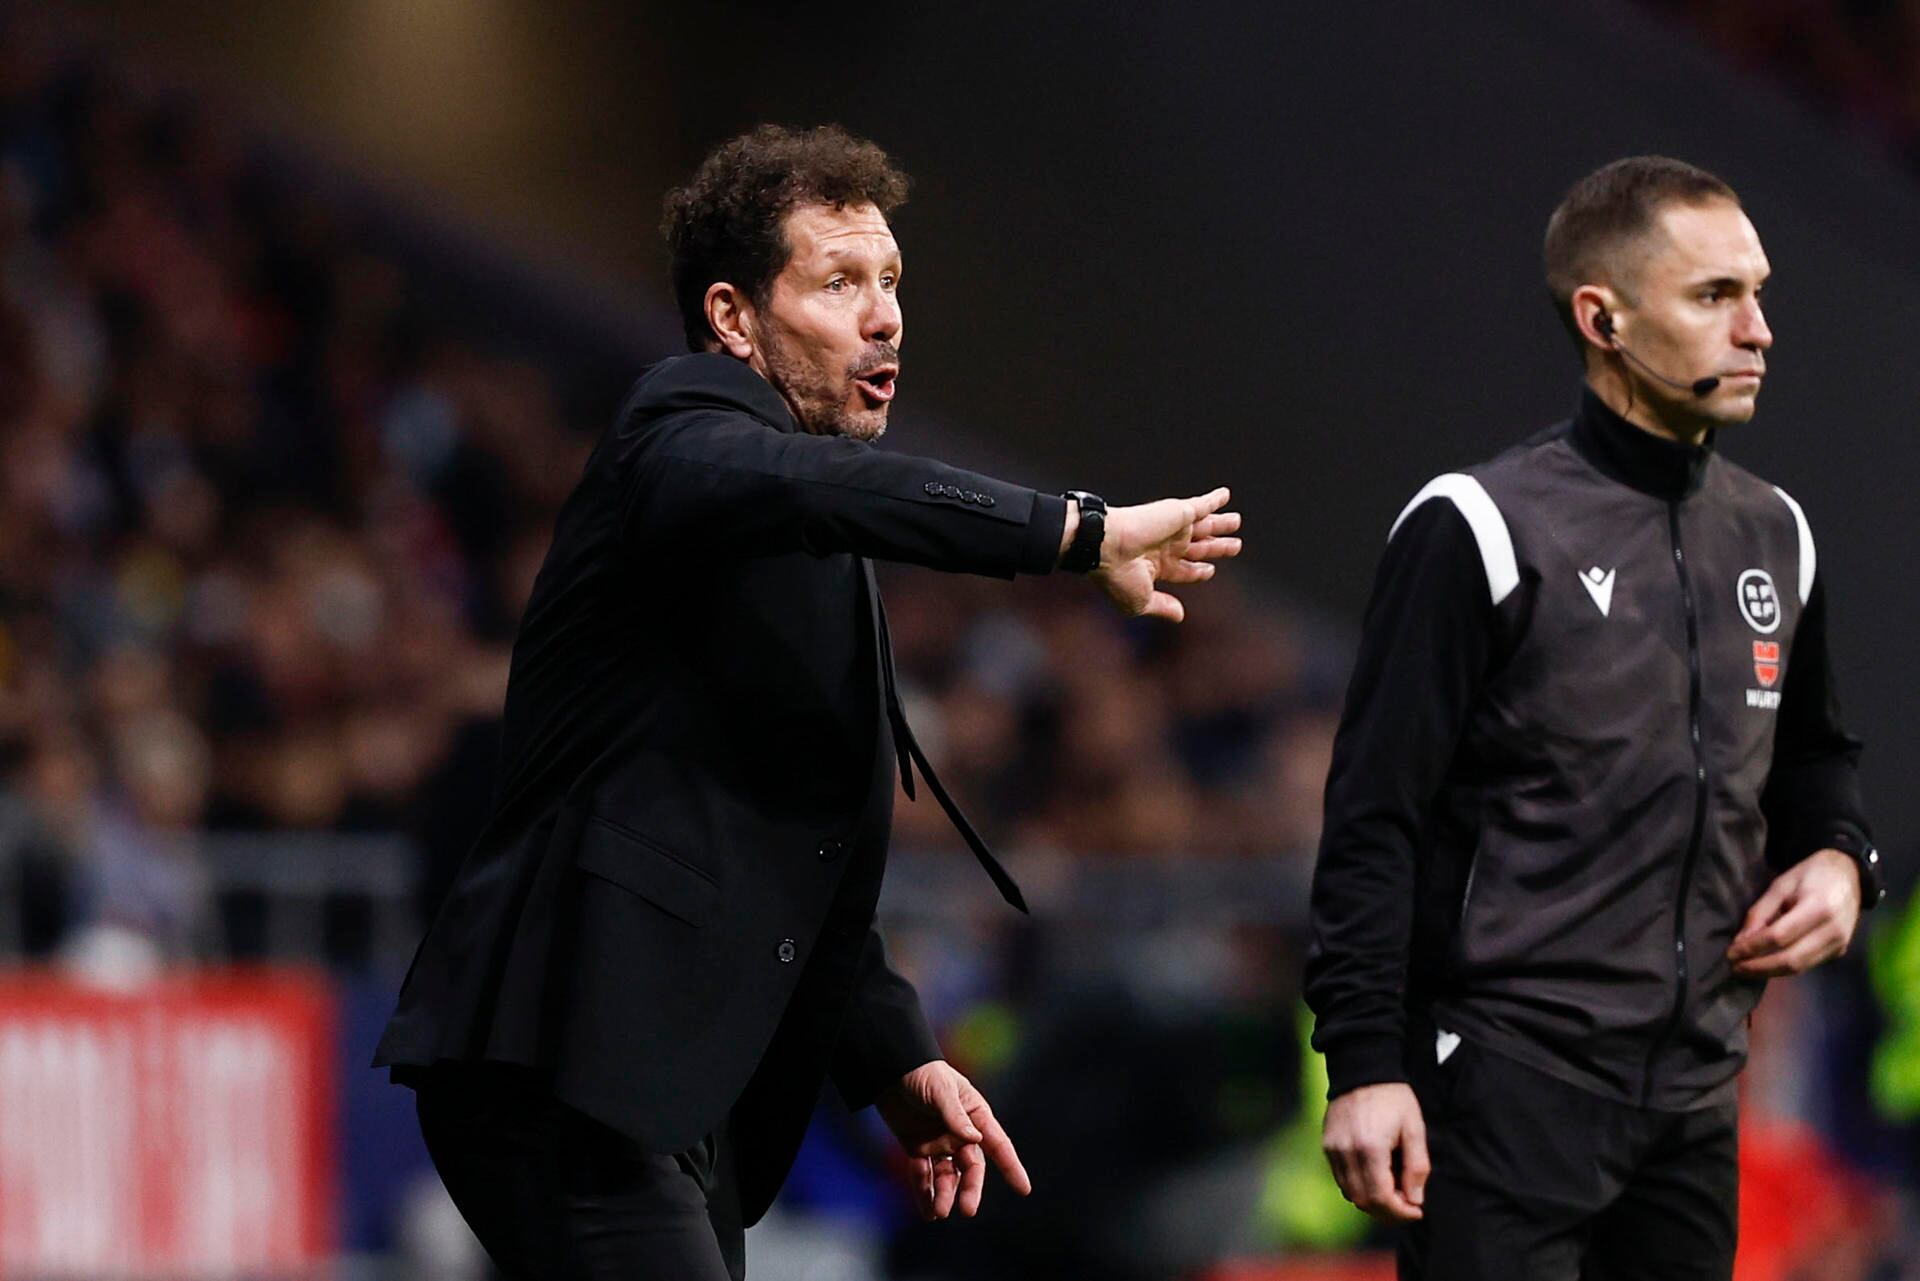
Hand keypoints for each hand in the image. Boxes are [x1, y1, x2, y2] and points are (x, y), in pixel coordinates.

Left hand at [876, 1060, 1030, 1219]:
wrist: (891, 1069)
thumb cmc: (924, 1073)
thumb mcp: (941, 1090)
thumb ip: (955, 1115)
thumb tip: (975, 1139)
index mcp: (975, 1116)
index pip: (997, 1144)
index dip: (1011, 1166)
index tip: (1024, 1189)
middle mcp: (960, 1133)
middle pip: (970, 1167)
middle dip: (970, 1188)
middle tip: (967, 1210)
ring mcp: (939, 1142)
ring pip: (947, 1175)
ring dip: (944, 1194)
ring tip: (939, 1213)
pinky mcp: (917, 1147)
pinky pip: (923, 1174)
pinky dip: (924, 1192)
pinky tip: (927, 1211)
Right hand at [1088, 487, 1241, 621]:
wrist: (1106, 545)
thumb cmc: (1118, 576)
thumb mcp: (1141, 601)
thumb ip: (1162, 606)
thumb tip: (1180, 616)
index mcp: (1156, 566)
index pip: (1184, 568)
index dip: (1198, 570)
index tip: (1210, 569)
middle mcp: (1165, 545)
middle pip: (1199, 547)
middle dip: (1216, 547)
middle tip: (1235, 546)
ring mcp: (1172, 527)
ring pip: (1204, 526)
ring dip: (1221, 524)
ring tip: (1236, 521)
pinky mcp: (1177, 512)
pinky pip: (1201, 505)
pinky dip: (1214, 500)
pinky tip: (1226, 495)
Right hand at [1322, 1081, 1428, 1221]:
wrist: (1362, 1069)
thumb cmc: (1393, 1098)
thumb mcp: (1414, 1128)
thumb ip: (1417, 1167)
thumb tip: (1414, 1200)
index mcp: (1370, 1147)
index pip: (1381, 1197)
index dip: (1400, 1212)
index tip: (1417, 1210)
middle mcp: (1346, 1152)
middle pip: (1363, 1201)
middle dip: (1387, 1212)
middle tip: (1407, 1205)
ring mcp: (1332, 1149)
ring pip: (1350, 1193)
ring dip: (1372, 1201)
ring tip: (1392, 1191)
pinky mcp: (1327, 1145)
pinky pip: (1341, 1178)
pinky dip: (1359, 1187)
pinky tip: (1375, 1178)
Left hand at [1728, 848, 1862, 977]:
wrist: (1847, 875)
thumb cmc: (1809, 876)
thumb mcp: (1780, 886)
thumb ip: (1760, 913)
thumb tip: (1741, 942)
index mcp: (1819, 908)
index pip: (1780, 936)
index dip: (1753, 948)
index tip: (1731, 953)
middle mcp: (1834, 931)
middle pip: (1792, 959)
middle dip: (1760, 967)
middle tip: (1735, 968)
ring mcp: (1840, 944)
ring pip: (1800, 968)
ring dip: (1770, 972)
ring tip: (1746, 970)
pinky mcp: (1840, 951)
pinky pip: (1808, 964)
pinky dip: (1784, 968)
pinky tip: (1766, 965)